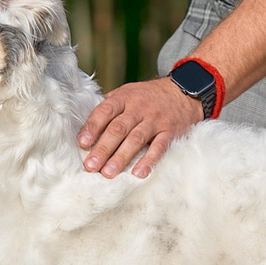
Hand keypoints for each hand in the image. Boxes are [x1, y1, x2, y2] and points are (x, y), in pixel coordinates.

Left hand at [77, 77, 205, 178]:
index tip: (82, 143)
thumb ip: (109, 106)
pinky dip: (149, 160)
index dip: (93, 127)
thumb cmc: (148, 96)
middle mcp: (138, 108)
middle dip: (103, 148)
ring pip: (136, 139)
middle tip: (91, 166)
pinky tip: (138, 173)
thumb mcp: (127, 92)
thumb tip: (85, 124)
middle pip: (118, 129)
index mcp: (124, 97)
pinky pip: (159, 147)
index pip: (105, 111)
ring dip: (121, 157)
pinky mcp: (170, 131)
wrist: (183, 91)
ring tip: (108, 173)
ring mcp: (155, 120)